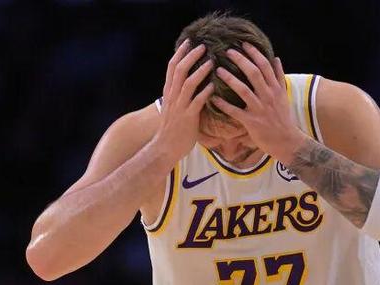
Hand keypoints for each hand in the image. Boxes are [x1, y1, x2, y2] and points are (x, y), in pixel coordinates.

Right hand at [155, 40, 213, 160]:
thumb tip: (192, 83)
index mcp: (168, 92)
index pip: (172, 67)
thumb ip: (181, 95)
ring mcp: (179, 107)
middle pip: (180, 70)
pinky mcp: (188, 117)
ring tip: (212, 62)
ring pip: (189, 83)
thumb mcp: (173, 107)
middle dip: (191, 56)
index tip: (189, 42)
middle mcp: (172, 96)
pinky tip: (215, 86)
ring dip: (200, 71)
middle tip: (203, 46)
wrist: (165, 147)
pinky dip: (206, 92)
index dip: (180, 53)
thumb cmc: (173, 128)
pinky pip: (197, 102)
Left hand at [211, 43, 306, 163]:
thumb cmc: (283, 118)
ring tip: (218, 70)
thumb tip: (276, 58)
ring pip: (243, 90)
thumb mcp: (284, 95)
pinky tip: (213, 98)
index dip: (254, 53)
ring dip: (230, 79)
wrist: (287, 141)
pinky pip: (235, 112)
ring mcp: (260, 109)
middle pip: (254, 73)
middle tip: (227, 51)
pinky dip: (224, 105)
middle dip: (241, 60)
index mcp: (275, 88)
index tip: (243, 43)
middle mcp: (268, 96)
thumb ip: (279, 77)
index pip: (265, 66)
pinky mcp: (252, 122)